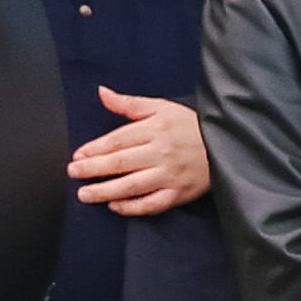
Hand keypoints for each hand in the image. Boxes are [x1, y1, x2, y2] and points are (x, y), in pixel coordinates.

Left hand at [66, 89, 211, 216]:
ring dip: (105, 191)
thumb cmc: (191, 126)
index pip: (118, 140)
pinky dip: (133, 207)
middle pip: (120, 162)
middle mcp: (161, 153)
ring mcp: (170, 175)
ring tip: (85, 194)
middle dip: (93, 169)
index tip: (77, 155)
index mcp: (156, 129)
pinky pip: (152, 203)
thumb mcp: (162, 107)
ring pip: (132, 185)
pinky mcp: (178, 193)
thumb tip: (102, 93)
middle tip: (73, 173)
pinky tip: (115, 206)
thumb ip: (129, 104)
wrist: (227, 145)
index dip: (95, 148)